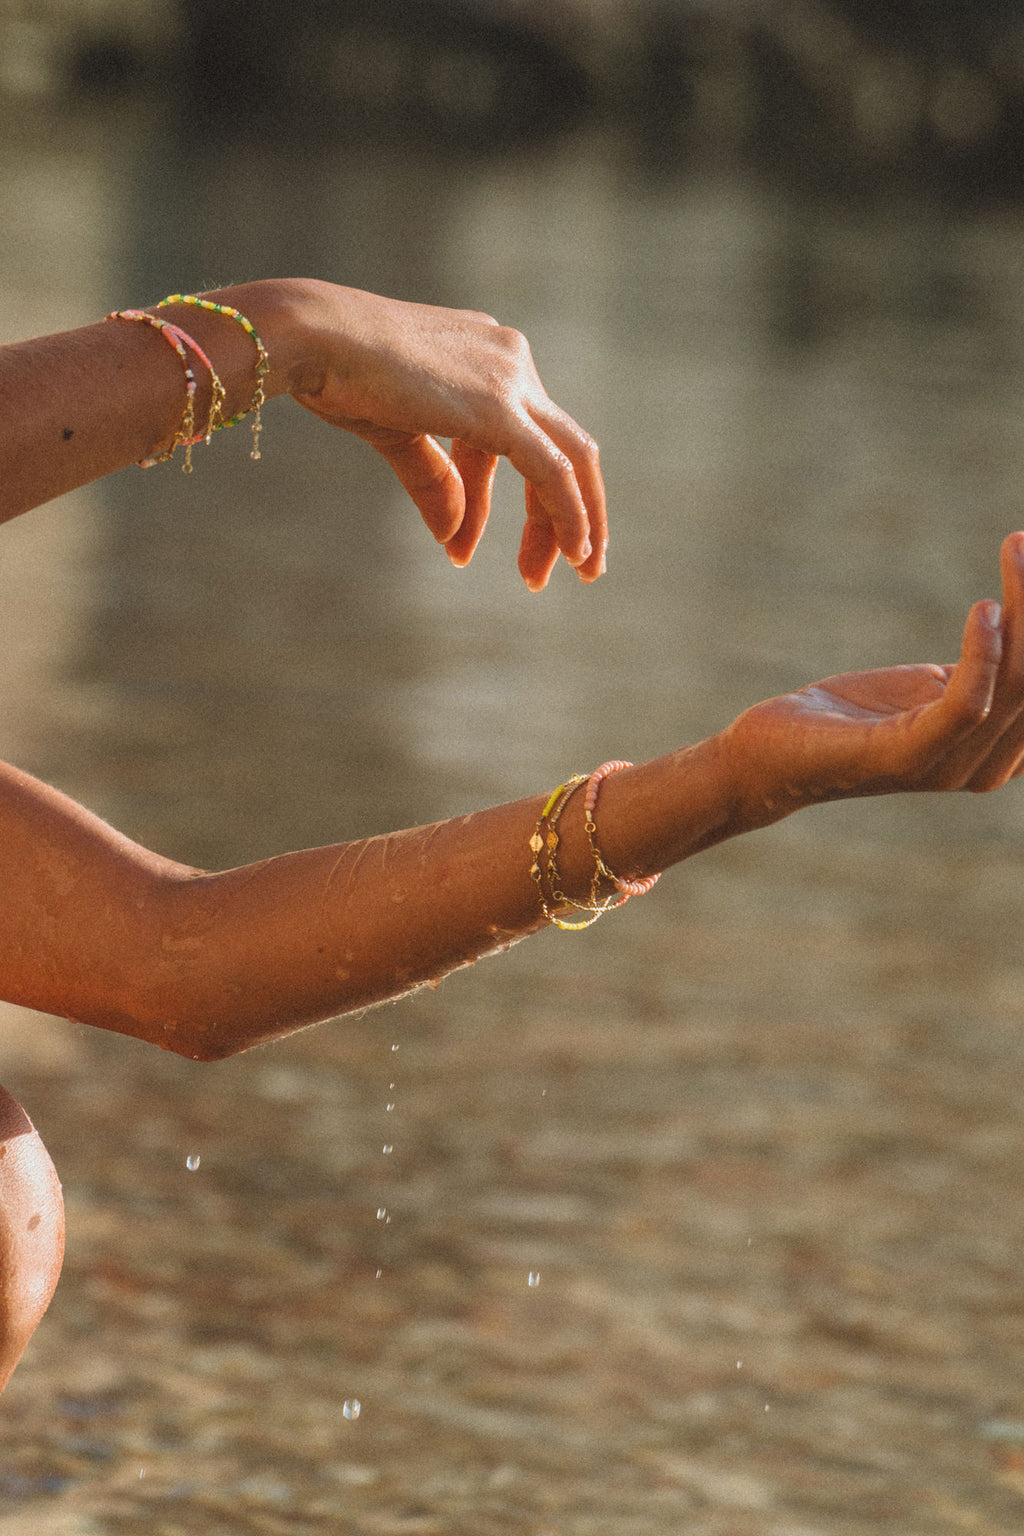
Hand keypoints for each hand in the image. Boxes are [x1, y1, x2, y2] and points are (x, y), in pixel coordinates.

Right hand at [288, 282, 606, 590]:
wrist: (312, 335)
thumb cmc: (336, 371)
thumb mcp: (395, 432)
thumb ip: (433, 480)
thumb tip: (454, 534)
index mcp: (484, 355)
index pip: (509, 434)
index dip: (487, 496)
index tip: (463, 542)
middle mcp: (509, 360)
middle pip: (559, 447)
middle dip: (564, 511)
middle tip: (565, 566)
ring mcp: (511, 380)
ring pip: (571, 461)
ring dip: (573, 522)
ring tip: (556, 574)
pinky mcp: (501, 409)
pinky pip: (553, 472)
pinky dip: (569, 514)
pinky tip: (573, 552)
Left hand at [722, 533, 1023, 825]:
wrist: (773, 752)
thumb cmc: (855, 716)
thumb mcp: (936, 687)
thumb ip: (988, 670)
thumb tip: (1019, 617)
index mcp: (1000, 754)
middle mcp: (986, 769)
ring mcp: (947, 767)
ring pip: (1016, 685)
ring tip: (1015, 548)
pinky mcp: (906, 757)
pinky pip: (966, 705)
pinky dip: (984, 654)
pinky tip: (983, 607)